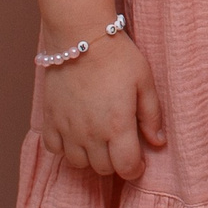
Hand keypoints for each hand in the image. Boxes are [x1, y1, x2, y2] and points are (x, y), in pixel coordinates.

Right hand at [37, 30, 164, 179]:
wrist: (81, 37)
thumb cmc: (118, 57)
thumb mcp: (145, 82)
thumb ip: (152, 115)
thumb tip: (158, 142)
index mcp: (117, 126)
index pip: (126, 167)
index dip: (135, 170)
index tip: (139, 162)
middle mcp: (89, 133)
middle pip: (102, 168)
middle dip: (115, 162)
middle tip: (122, 145)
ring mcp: (66, 128)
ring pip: (78, 163)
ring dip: (91, 157)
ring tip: (100, 139)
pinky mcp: (49, 119)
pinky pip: (54, 149)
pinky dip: (65, 148)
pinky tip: (76, 134)